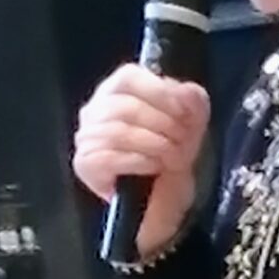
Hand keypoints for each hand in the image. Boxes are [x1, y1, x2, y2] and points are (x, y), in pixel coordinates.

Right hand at [72, 65, 210, 254]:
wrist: (163, 201)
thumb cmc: (170, 156)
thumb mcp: (191, 125)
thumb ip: (193, 102)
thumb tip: (188, 93)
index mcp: (118, 90)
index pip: (128, 78)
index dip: (158, 92)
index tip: (183, 112)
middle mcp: (95, 109)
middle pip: (127, 107)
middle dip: (163, 126)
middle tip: (185, 143)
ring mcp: (86, 137)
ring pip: (119, 132)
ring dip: (155, 145)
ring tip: (174, 158)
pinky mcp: (85, 164)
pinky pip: (110, 157)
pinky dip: (139, 162)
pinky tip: (154, 167)